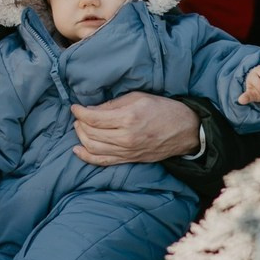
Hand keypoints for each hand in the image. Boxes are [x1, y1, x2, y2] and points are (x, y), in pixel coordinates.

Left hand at [71, 93, 200, 165]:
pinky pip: (104, 161)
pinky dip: (88, 157)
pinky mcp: (130, 159)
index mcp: (128, 118)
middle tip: (78, 116)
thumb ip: (112, 104)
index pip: (94, 118)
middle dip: (79, 124)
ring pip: (94, 148)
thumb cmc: (162, 109)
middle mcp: (126, 138)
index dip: (80, 112)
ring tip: (79, 128)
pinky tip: (78, 150)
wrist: (184, 130)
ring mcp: (128, 152)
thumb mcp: (137, 97)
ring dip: (81, 138)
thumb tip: (91, 109)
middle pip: (91, 134)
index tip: (75, 107)